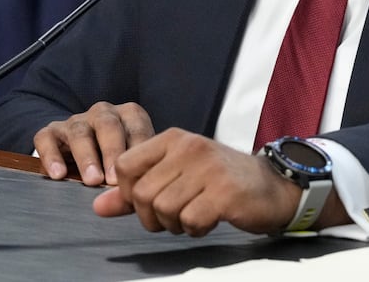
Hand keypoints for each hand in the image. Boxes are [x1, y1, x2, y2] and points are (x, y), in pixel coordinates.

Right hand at [33, 101, 154, 185]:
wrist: (84, 150)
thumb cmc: (117, 159)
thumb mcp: (133, 160)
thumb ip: (140, 172)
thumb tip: (147, 196)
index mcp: (129, 115)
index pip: (137, 128)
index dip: (138, 149)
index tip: (138, 173)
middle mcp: (102, 113)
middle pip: (108, 126)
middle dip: (112, 153)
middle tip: (114, 179)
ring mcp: (76, 122)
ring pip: (79, 133)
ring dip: (86, 157)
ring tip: (92, 180)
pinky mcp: (51, 132)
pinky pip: (47, 139)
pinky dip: (52, 157)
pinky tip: (58, 175)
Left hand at [92, 128, 301, 236]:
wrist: (270, 187)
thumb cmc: (219, 183)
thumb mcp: (175, 178)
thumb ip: (135, 192)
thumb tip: (98, 206)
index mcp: (173, 139)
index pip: (125, 165)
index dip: (129, 193)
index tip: (148, 202)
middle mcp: (189, 147)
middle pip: (142, 193)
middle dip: (152, 217)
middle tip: (174, 218)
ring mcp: (208, 168)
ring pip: (164, 209)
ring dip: (175, 224)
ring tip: (193, 215)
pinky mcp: (225, 191)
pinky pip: (190, 220)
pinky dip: (196, 229)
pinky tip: (210, 219)